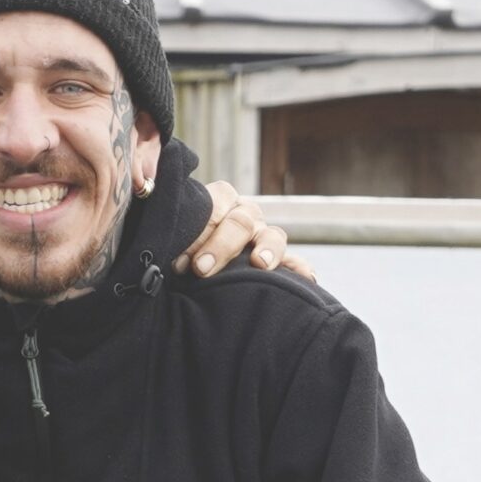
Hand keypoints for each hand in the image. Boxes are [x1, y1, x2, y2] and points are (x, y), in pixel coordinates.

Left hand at [179, 183, 316, 284]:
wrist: (191, 269)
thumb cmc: (180, 252)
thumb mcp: (175, 241)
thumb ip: (176, 242)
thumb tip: (173, 260)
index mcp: (219, 202)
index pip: (217, 203)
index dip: (200, 229)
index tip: (181, 261)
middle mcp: (245, 215)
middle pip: (242, 221)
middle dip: (221, 245)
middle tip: (201, 269)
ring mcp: (263, 236)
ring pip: (273, 235)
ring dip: (267, 249)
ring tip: (259, 264)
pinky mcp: (276, 260)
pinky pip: (293, 262)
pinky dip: (300, 270)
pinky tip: (307, 280)